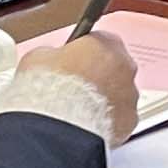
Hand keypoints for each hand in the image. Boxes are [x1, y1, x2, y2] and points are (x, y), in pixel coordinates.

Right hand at [23, 31, 140, 142]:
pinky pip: (119, 118)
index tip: (69, 63)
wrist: (57, 124)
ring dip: (102, 100)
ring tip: (77, 111)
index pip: (98, 42)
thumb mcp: (38, 58)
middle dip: (95, 77)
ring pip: (119, 94)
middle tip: (73, 89)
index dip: (81, 54)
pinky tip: (85, 125)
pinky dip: (106, 121)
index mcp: (106, 43)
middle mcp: (125, 67)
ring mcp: (130, 95)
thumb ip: (51, 54)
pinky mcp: (129, 121)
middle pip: (112, 68)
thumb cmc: (50, 89)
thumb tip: (49, 59)